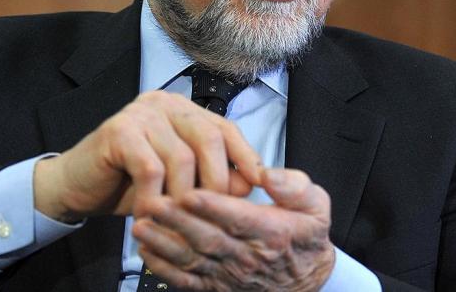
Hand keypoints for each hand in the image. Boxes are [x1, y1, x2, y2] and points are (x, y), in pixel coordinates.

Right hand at [33, 90, 262, 221]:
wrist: (77, 187)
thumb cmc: (132, 184)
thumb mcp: (181, 181)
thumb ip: (215, 176)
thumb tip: (252, 183)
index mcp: (186, 111)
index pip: (226, 129)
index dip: (246, 156)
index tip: (262, 183)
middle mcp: (167, 104)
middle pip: (210, 138)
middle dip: (218, 181)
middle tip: (214, 214)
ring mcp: (141, 113)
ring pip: (182, 157)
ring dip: (185, 196)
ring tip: (182, 221)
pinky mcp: (119, 131)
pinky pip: (151, 168)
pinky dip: (155, 197)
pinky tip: (152, 215)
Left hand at [132, 168, 335, 291]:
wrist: (308, 280)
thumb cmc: (306, 236)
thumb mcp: (316, 205)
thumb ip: (295, 186)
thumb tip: (267, 174)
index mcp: (273, 232)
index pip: (239, 218)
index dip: (213, 207)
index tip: (190, 193)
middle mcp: (249, 257)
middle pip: (208, 239)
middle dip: (177, 222)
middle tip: (152, 202)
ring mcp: (231, 275)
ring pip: (192, 260)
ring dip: (163, 244)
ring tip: (140, 225)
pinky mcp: (217, 287)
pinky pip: (187, 281)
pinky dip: (164, 269)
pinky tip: (146, 252)